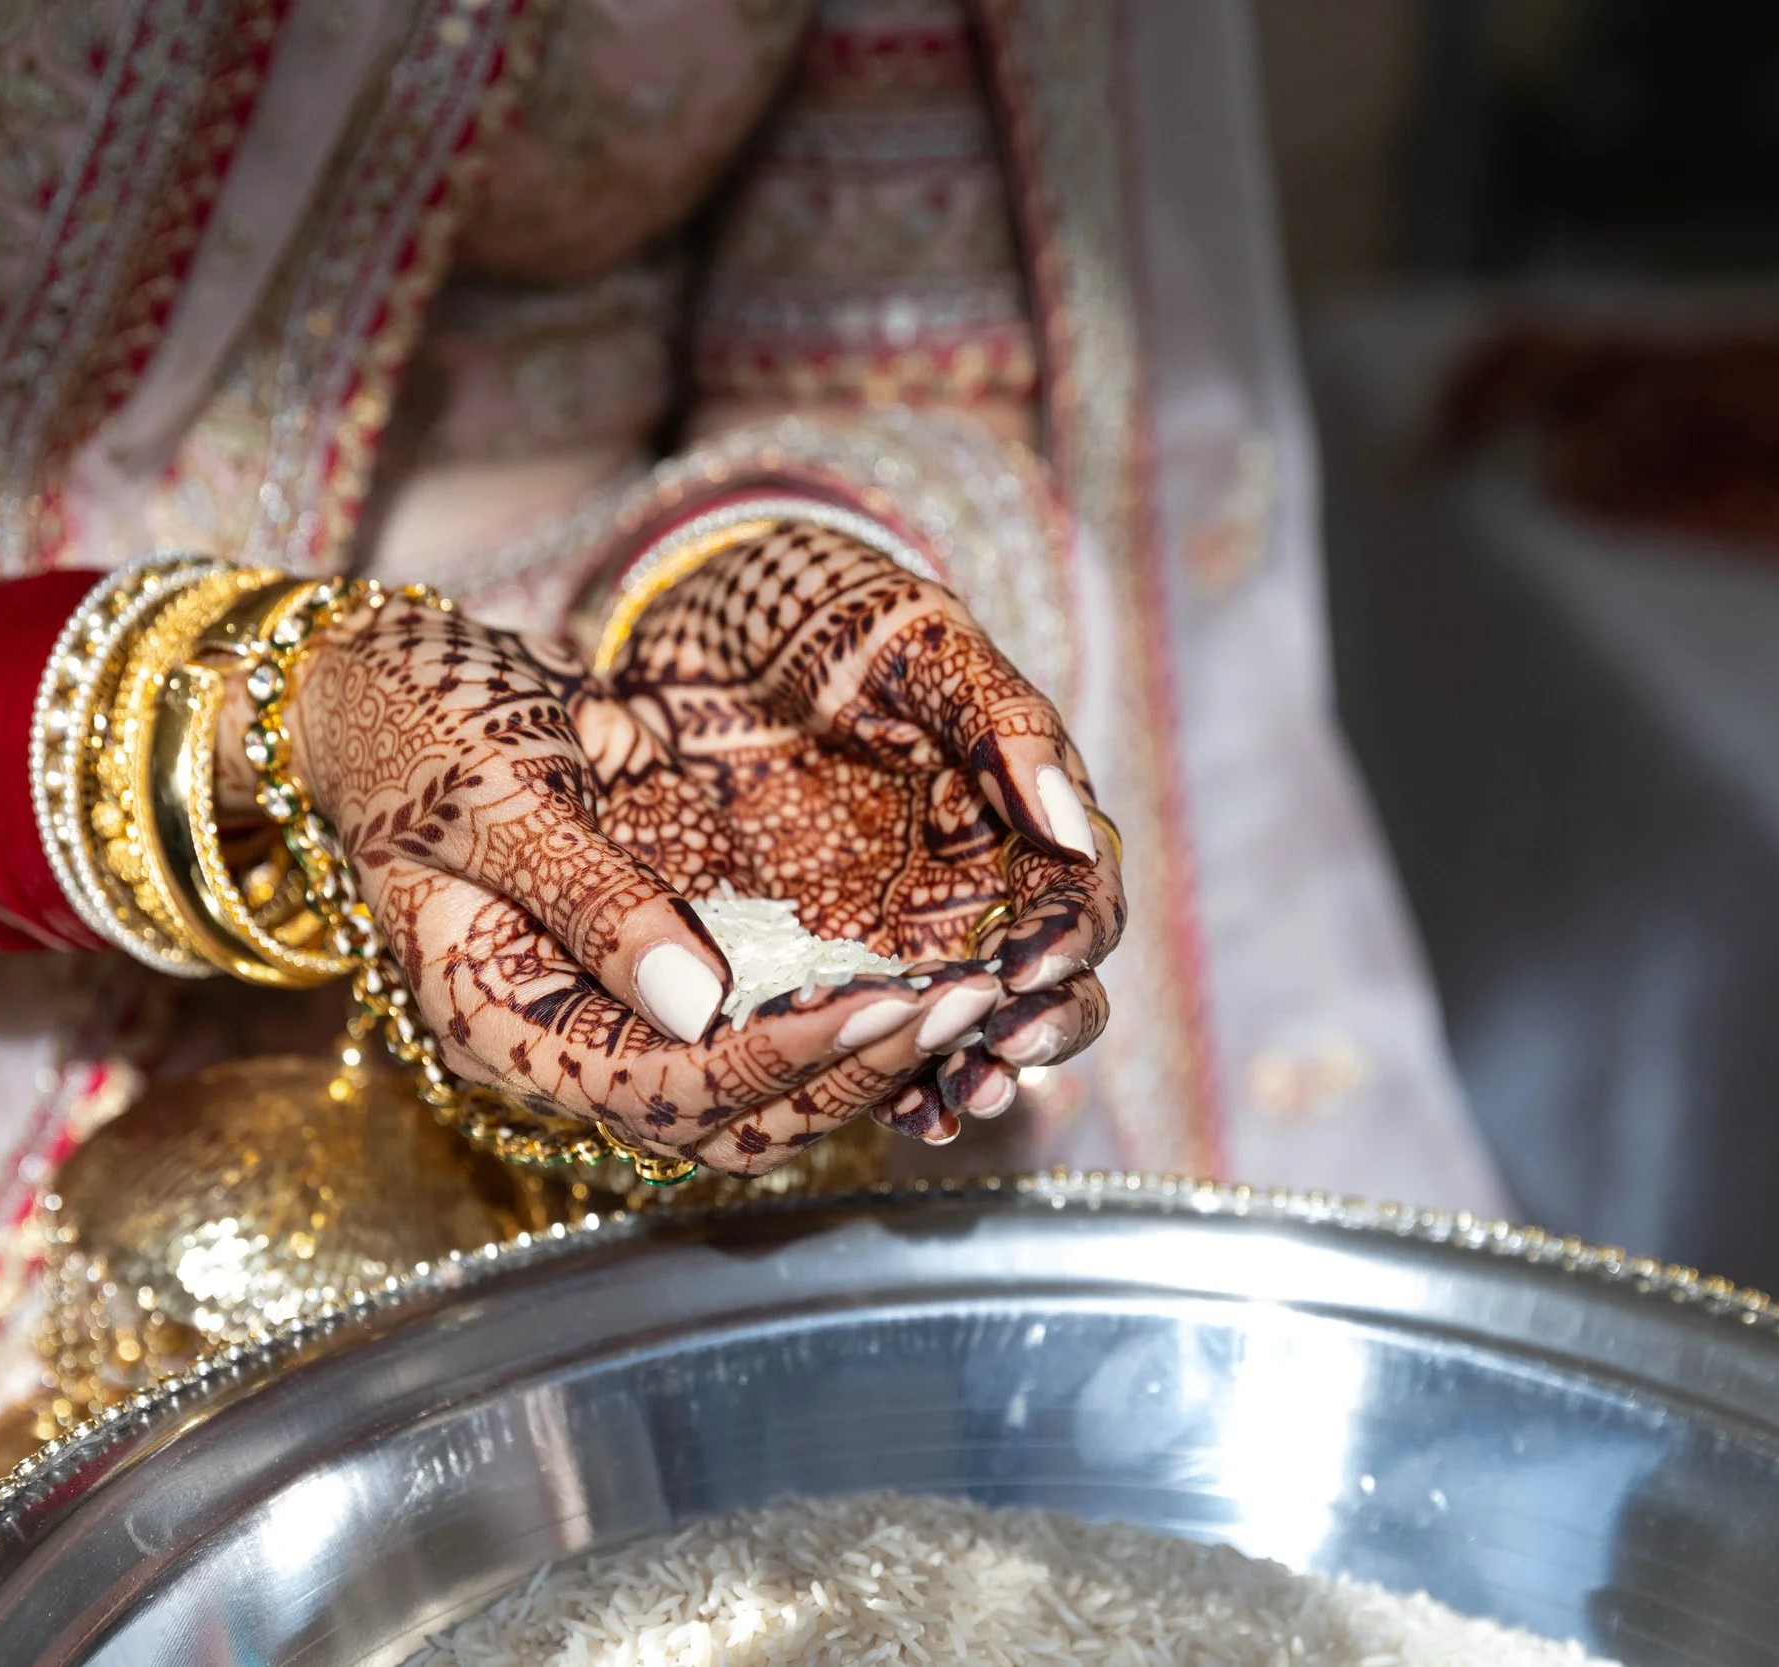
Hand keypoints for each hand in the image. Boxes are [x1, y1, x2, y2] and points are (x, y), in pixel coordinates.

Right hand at [283, 593, 996, 1173]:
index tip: (890, 1004)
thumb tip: (698, 1002)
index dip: (781, 1060)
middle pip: (729, 1120)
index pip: (660, 1090)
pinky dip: (843, 1012)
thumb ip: (585, 895)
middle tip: (971, 998)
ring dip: (865, 1053)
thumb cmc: (416, 727)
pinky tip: (924, 969)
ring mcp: (614, 1014)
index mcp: (500, 1018)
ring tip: (971, 990)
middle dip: (855, 1067)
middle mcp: (564, 1042)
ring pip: (759, 1092)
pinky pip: (764, 1025)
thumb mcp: (491, 792)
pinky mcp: (660, 972)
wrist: (384, 688)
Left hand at [589, 520, 1124, 1135]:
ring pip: (961, 1028)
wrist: (696, 613)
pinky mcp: (811, 962)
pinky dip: (882, 1081)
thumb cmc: (824, 608)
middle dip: (1035, 1029)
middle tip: (999, 1051)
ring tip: (948, 1103)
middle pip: (1043, 985)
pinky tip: (885, 1110)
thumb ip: (996, 721)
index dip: (1073, 937)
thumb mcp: (917, 637)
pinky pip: (861, 1038)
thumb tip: (1075, 831)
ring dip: (965, 1072)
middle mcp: (970, 885)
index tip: (1032, 962)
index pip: (1082, 894)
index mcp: (1018, 811)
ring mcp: (894, 933)